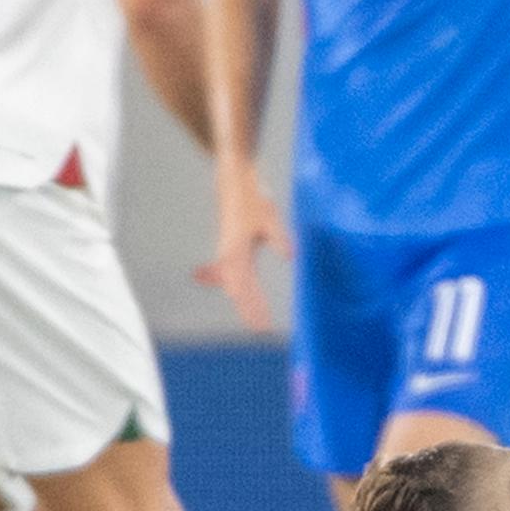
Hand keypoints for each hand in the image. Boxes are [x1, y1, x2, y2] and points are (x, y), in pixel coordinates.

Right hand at [196, 168, 291, 331]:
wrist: (235, 180)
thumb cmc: (254, 197)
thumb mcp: (270, 217)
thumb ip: (280, 238)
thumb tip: (290, 256)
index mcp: (236, 252)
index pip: (245, 288)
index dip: (254, 308)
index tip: (263, 324)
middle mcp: (228, 255)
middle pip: (238, 291)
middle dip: (249, 311)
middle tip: (261, 331)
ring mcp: (227, 252)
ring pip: (233, 284)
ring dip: (243, 302)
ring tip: (253, 320)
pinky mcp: (230, 247)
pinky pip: (228, 273)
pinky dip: (230, 285)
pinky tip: (220, 288)